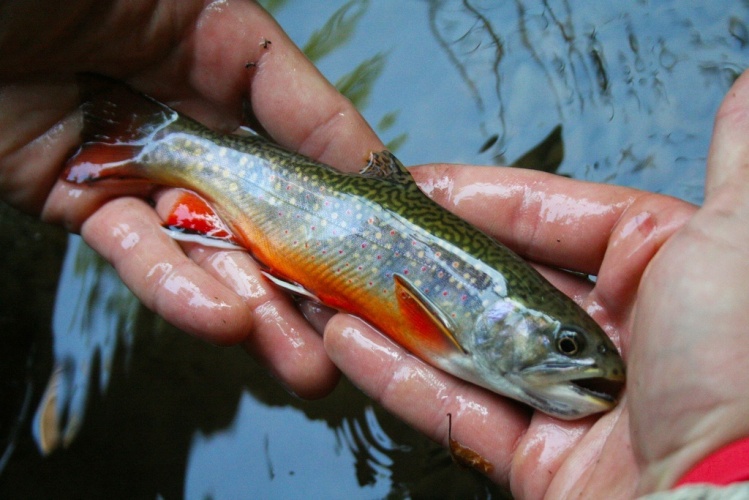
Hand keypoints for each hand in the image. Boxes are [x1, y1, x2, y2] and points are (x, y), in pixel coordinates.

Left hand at [0, 0, 382, 397]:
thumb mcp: (191, 6)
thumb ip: (276, 77)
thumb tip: (363, 151)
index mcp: (221, 58)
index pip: (306, 130)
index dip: (350, 186)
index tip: (392, 240)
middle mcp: (188, 120)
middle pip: (264, 210)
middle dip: (311, 279)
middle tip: (354, 335)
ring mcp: (137, 168)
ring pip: (209, 251)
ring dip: (259, 310)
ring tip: (307, 365)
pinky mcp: (80, 203)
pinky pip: (135, 253)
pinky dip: (176, 288)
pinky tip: (224, 322)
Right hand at [324, 73, 748, 495]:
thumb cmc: (744, 371)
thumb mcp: (740, 243)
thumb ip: (735, 165)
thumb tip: (744, 92)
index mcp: (658, 279)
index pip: (554, 221)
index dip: (486, 199)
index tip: (426, 182)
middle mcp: (609, 340)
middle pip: (500, 286)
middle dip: (432, 257)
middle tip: (373, 231)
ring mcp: (569, 403)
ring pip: (467, 348)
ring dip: (400, 316)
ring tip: (343, 284)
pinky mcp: (538, 462)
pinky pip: (456, 412)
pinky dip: (398, 379)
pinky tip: (349, 342)